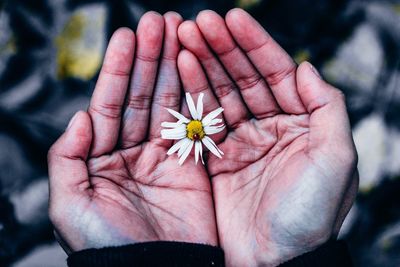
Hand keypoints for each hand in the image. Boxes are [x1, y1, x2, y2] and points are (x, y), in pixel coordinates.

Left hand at [48, 12, 217, 251]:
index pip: (111, 104)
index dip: (120, 69)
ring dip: (174, 68)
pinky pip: (194, 126)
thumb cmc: (107, 245)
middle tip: (160, 21)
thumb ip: (67, 158)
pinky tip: (197, 70)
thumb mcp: (71, 205)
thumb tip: (80, 117)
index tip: (129, 35)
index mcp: (102, 158)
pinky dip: (197, 98)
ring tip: (180, 32)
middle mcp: (133, 152)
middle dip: (150, 58)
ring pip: (170, 104)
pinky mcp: (192, 166)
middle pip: (143, 96)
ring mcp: (165, 157)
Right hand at [178, 9, 357, 265]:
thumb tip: (306, 66)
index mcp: (300, 123)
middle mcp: (269, 127)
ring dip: (202, 65)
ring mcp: (240, 142)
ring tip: (183, 38)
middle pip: (243, 78)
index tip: (231, 18)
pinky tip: (179, 72)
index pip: (276, 72)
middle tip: (198, 23)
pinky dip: (190, 96)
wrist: (276, 262)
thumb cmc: (311, 216)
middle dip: (222, 48)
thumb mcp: (336, 161)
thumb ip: (327, 110)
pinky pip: (201, 121)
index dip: (254, 44)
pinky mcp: (216, 159)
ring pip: (219, 94)